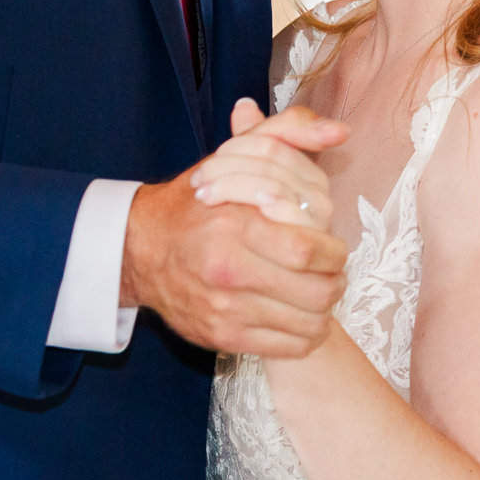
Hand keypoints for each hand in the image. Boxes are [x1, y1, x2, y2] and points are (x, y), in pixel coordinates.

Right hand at [123, 107, 351, 357]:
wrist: (141, 249)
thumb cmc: (198, 201)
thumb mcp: (237, 155)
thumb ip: (289, 133)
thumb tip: (339, 131)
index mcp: (234, 225)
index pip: (309, 250)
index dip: (335, 253)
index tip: (334, 248)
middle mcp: (227, 270)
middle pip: (315, 292)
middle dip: (335, 283)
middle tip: (332, 274)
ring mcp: (224, 309)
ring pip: (306, 324)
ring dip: (324, 312)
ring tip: (317, 294)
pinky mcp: (222, 337)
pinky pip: (285, 348)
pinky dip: (303, 336)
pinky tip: (298, 317)